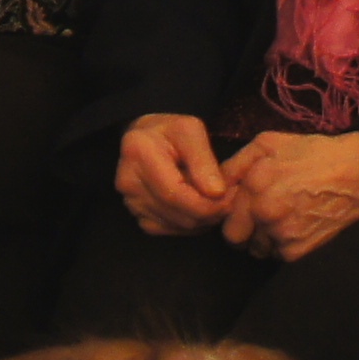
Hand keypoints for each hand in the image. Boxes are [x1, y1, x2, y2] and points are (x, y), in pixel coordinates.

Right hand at [113, 112, 232, 236]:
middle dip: (209, 213)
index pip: (174, 193)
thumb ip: (204, 160)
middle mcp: (128, 181)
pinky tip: (199, 207)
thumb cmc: (170, 131)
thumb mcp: (191, 130)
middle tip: (230, 201)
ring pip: (176, 225)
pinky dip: (189, 224)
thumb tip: (216, 193)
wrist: (146, 138)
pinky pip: (169, 229)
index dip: (206, 203)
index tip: (229, 198)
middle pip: (176, 213)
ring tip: (216, 201)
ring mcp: (130, 201)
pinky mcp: (137, 214)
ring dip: (202, 219)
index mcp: (138, 153)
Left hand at [218, 131, 358, 262]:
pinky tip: (297, 224)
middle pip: (232, 237)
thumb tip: (214, 184)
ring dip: (262, 237)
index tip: (241, 204)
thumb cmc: (312, 153)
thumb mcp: (269, 143)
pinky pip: (276, 255)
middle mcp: (265, 210)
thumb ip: (235, 164)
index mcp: (254, 183)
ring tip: (283, 216)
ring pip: (255, 248)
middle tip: (258, 215)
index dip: (230, 208)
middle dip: (241, 228)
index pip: (222, 211)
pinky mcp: (297, 251)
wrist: (358, 173)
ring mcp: (281, 233)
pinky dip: (282, 245)